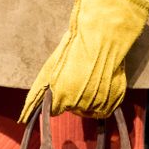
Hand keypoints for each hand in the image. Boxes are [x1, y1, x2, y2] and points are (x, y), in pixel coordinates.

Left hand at [18, 0, 148, 121]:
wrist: (104, 38)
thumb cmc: (76, 48)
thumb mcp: (53, 66)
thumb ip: (43, 86)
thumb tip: (35, 103)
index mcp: (62, 96)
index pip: (55, 110)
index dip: (57, 100)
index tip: (61, 92)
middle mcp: (79, 104)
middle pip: (72, 110)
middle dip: (73, 99)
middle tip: (79, 80)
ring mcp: (98, 104)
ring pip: (88, 110)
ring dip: (88, 100)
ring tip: (90, 81)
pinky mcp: (113, 102)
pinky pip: (104, 110)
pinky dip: (102, 101)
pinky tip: (100, 87)